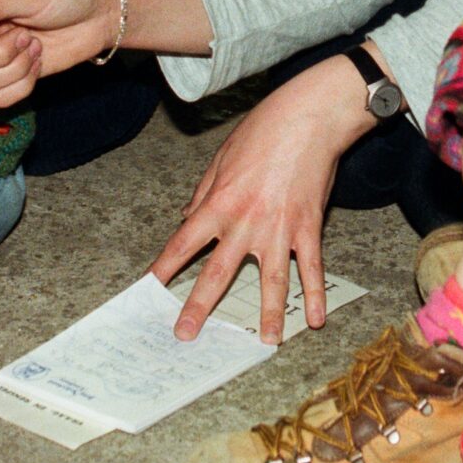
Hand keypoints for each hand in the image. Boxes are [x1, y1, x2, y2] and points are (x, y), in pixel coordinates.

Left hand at [148, 58, 375, 343]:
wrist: (309, 119)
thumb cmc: (264, 131)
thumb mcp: (222, 157)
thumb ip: (203, 192)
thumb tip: (186, 216)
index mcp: (219, 203)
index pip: (184, 243)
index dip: (164, 267)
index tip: (149, 288)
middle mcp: (246, 222)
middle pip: (218, 273)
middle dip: (199, 306)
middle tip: (186, 334)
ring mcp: (280, 229)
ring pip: (272, 281)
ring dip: (268, 315)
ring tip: (264, 343)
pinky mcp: (308, 227)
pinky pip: (311, 268)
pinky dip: (314, 294)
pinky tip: (314, 319)